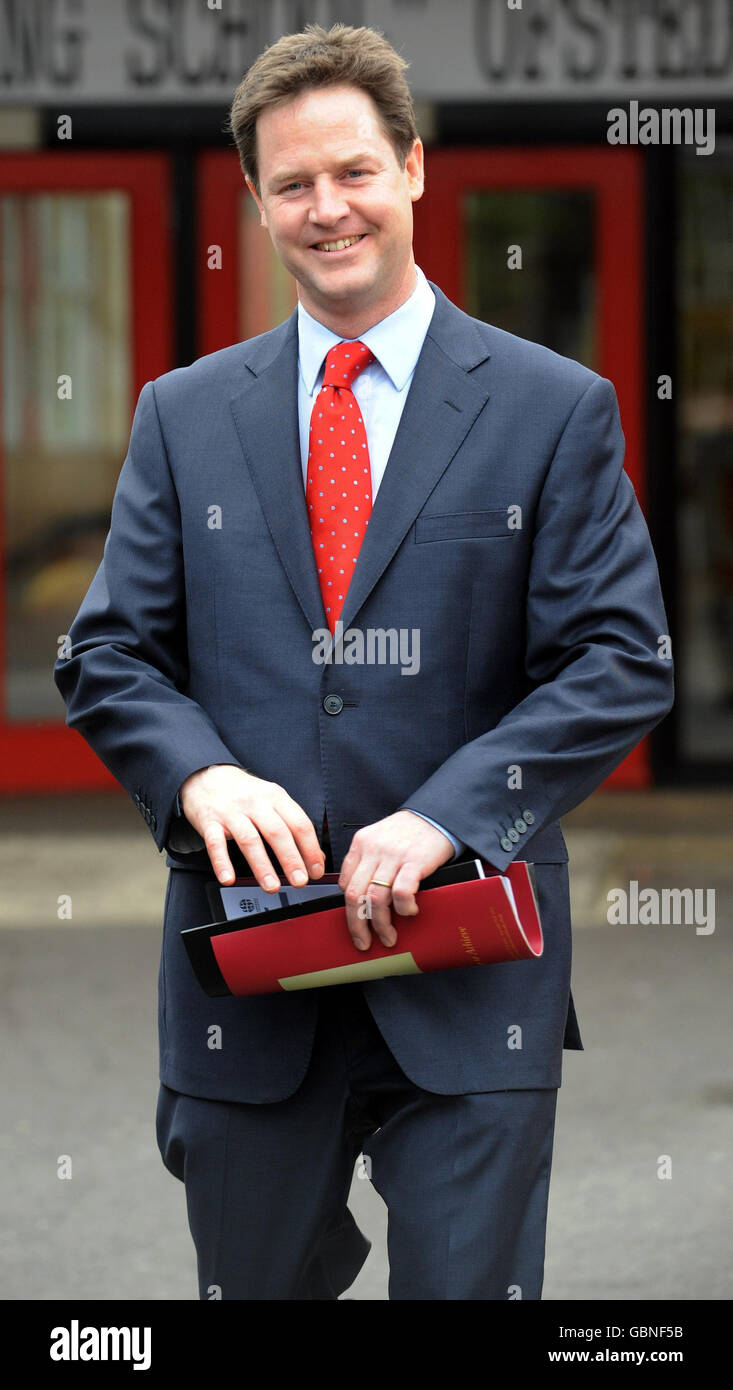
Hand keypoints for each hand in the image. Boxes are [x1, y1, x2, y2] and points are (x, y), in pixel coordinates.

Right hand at [179, 764, 324, 889]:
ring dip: (262, 866)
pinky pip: (216, 843)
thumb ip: (292, 825)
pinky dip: (222, 862)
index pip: (299, 824)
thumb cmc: (244, 793)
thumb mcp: (272, 800)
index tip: (316, 870)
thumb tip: (316, 856)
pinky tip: (229, 878)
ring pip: (250, 840)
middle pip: (277, 832)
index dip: (311, 849)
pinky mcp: (209, 822)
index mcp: (275, 797)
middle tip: (300, 881)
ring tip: (272, 886)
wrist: (206, 777)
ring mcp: (231, 812)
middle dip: (291, 859)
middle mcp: (255, 803)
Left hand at [338, 810, 453, 950]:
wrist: (436, 815)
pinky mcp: (414, 861)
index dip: (350, 908)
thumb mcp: (379, 838)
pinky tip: (409, 912)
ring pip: (375, 899)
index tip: (357, 922)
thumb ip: (367, 861)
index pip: (344, 883)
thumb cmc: (409, 831)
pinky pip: (401, 892)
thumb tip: (360, 895)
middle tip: (364, 942)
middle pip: (354, 895)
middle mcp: (373, 849)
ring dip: (381, 924)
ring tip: (389, 937)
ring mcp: (393, 856)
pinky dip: (403, 908)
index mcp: (361, 844)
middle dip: (357, 925)